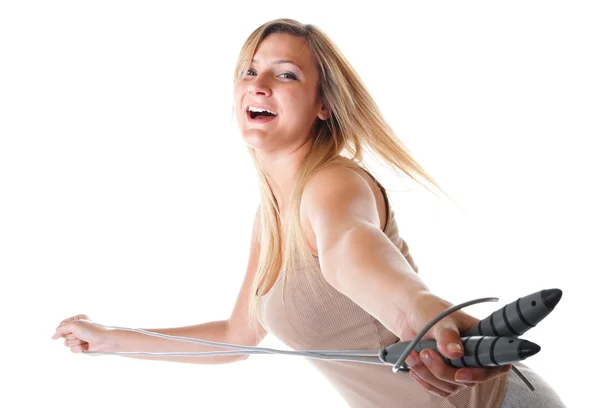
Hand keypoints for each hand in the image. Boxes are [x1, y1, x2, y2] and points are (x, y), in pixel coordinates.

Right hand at [52, 314, 116, 352]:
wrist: (104, 341)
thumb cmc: (91, 330)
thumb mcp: (74, 325)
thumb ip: (60, 329)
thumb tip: (53, 337)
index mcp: (77, 319)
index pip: (61, 324)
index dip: (63, 328)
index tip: (72, 328)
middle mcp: (78, 328)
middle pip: (63, 335)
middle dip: (71, 336)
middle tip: (80, 334)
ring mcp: (79, 338)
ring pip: (67, 343)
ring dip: (75, 342)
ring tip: (84, 340)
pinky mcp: (81, 347)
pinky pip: (72, 350)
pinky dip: (79, 348)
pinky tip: (86, 346)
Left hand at [396, 292, 510, 397]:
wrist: (410, 314)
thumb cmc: (430, 310)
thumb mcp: (440, 319)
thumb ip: (447, 335)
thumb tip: (456, 353)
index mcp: (482, 339)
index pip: (496, 364)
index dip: (482, 374)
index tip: (459, 373)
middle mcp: (473, 357)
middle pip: (468, 380)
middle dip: (443, 371)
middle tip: (426, 353)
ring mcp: (458, 368)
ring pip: (450, 386)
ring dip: (428, 374)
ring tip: (414, 354)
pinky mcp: (442, 374)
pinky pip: (437, 388)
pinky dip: (423, 379)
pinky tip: (413, 363)